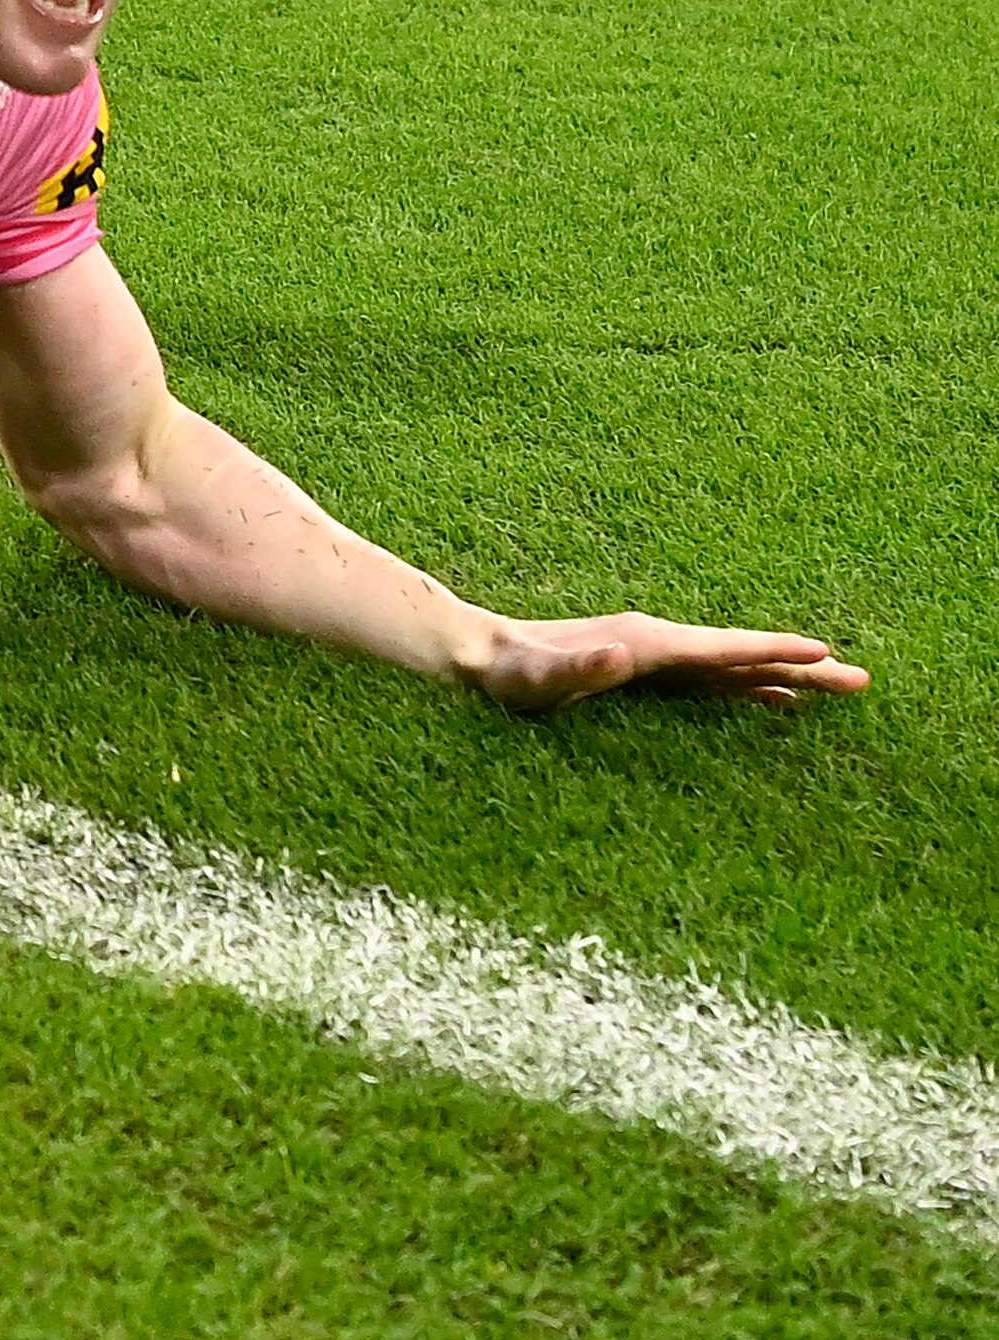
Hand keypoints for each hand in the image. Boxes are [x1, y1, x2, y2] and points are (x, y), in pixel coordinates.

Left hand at [466, 611, 869, 713]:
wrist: (476, 655)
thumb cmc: (505, 675)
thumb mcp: (537, 680)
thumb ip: (577, 669)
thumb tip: (621, 651)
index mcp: (644, 643)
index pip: (721, 649)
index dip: (771, 652)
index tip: (823, 653)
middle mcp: (654, 642)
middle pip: (740, 654)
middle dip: (799, 665)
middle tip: (861, 680)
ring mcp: (650, 654)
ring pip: (731, 666)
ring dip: (782, 674)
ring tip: (836, 687)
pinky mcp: (641, 671)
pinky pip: (708, 679)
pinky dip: (747, 684)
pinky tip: (771, 697)